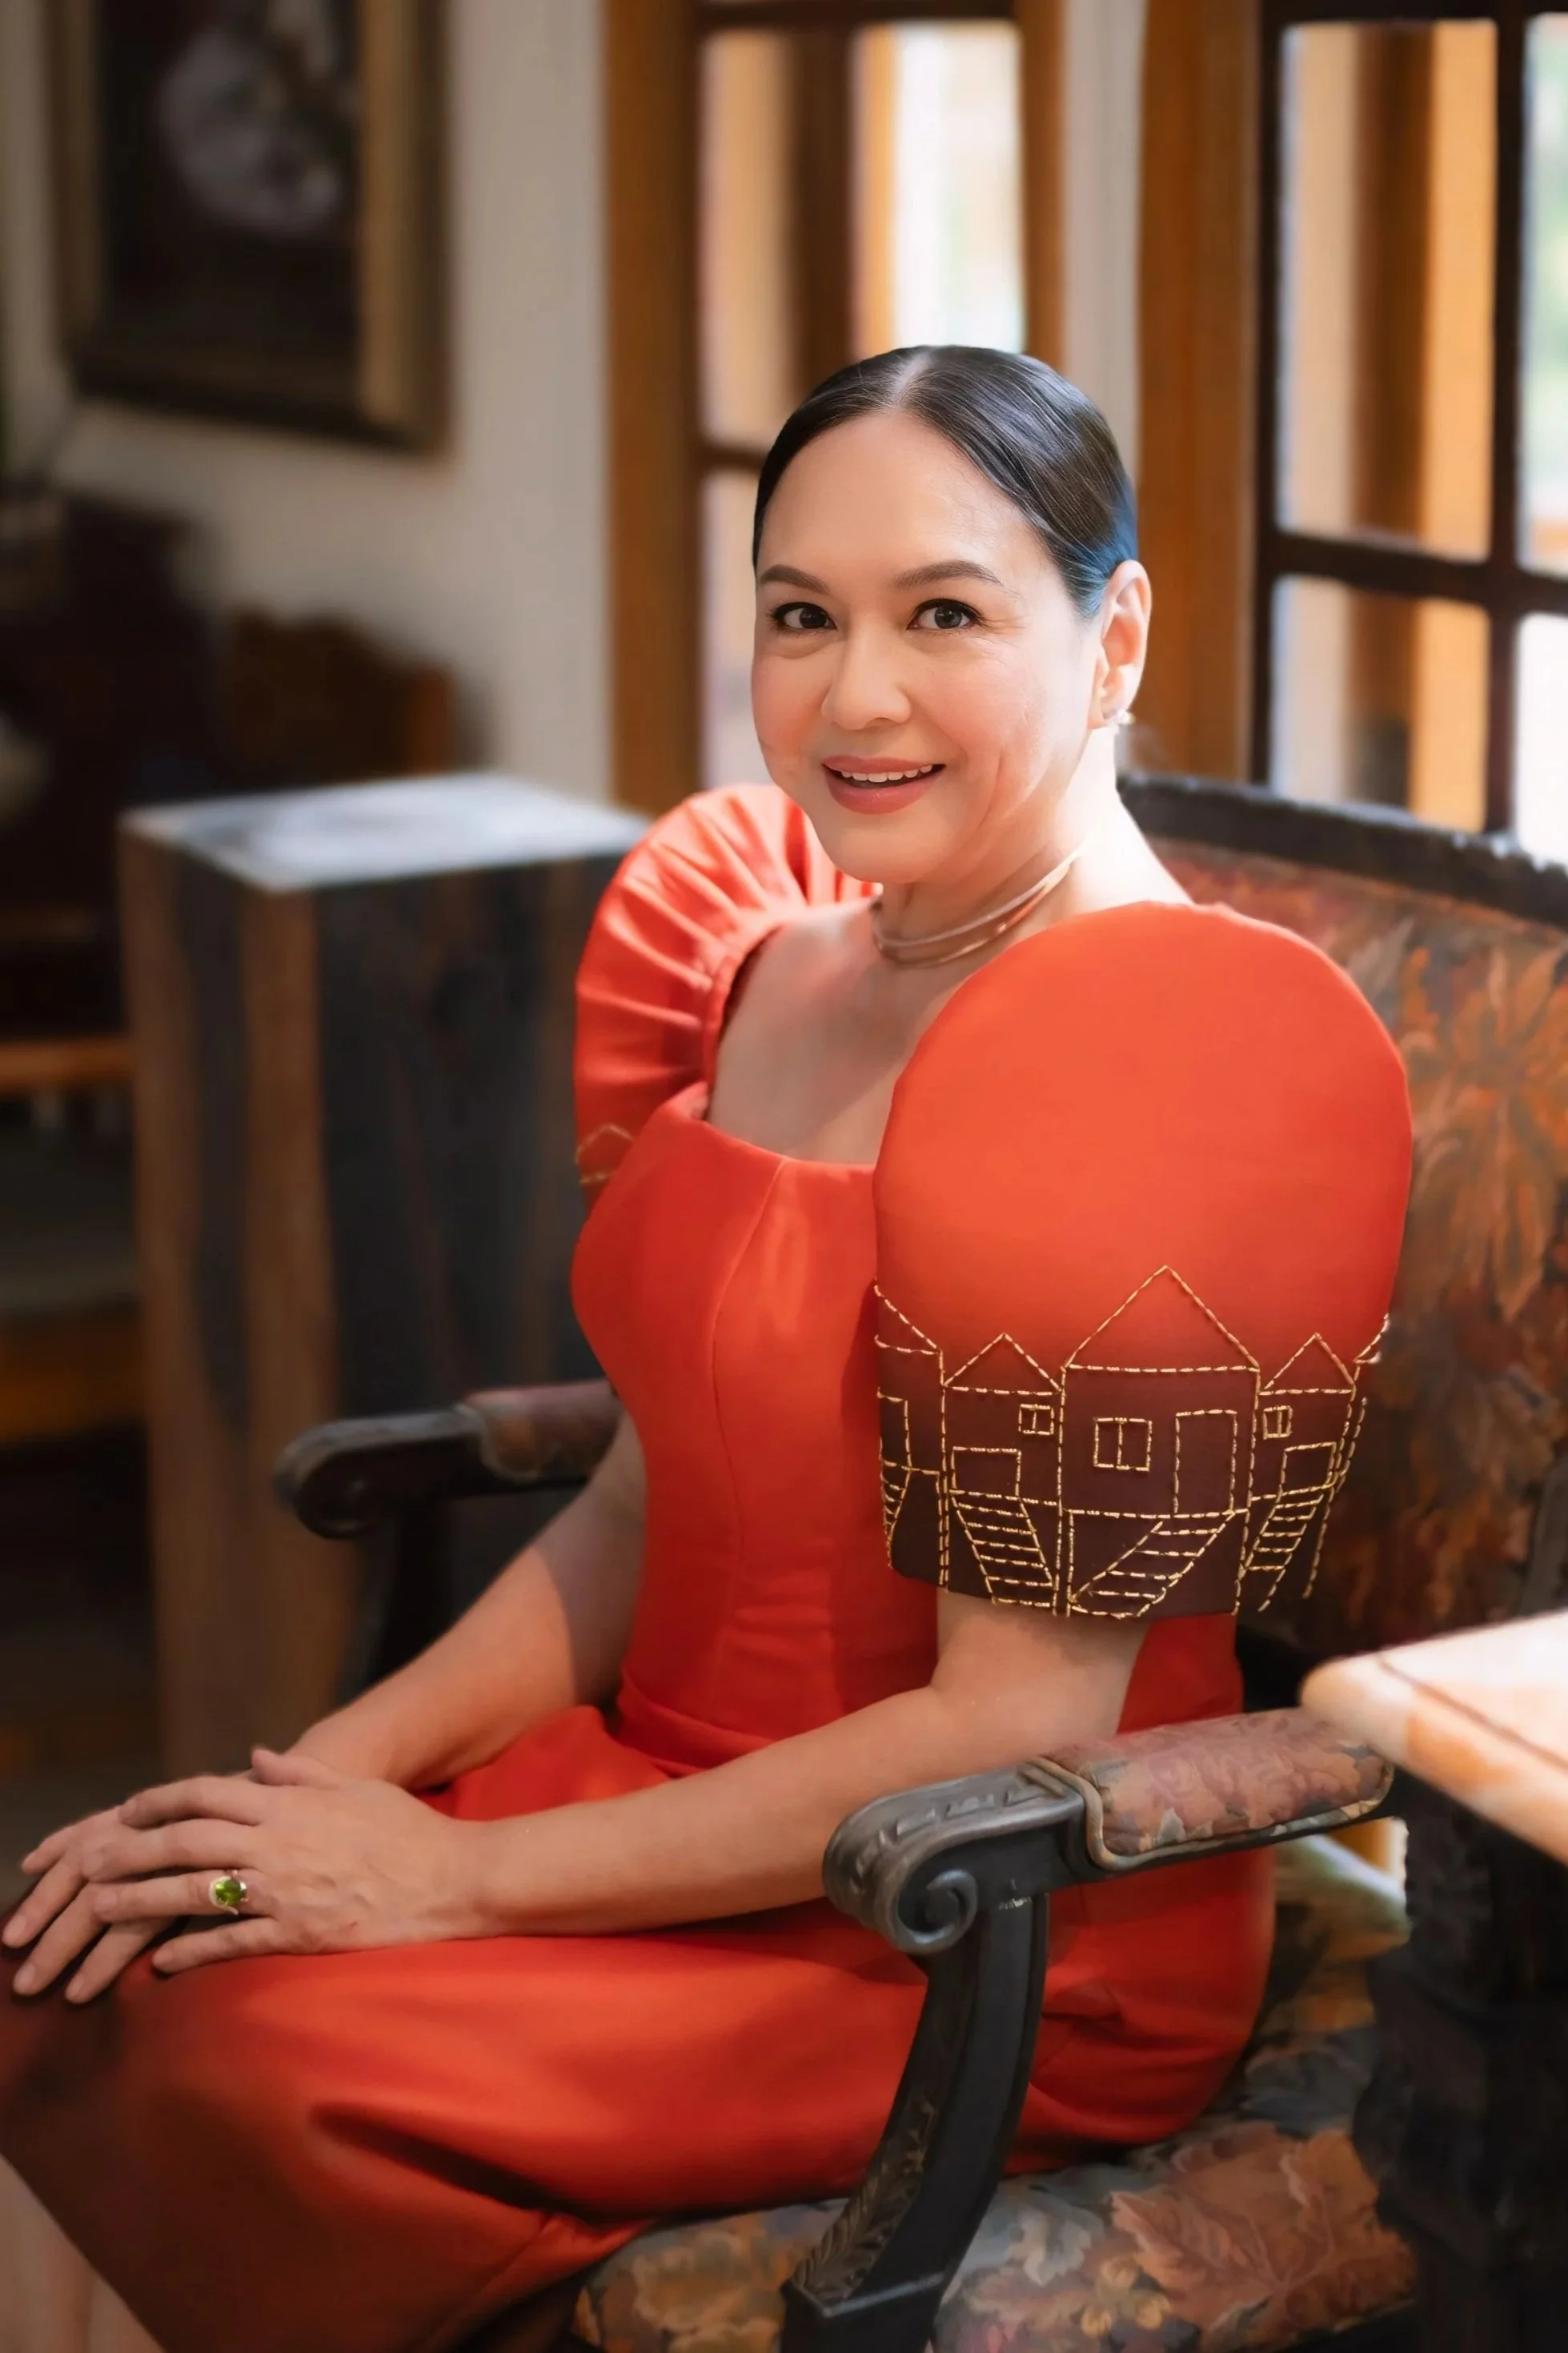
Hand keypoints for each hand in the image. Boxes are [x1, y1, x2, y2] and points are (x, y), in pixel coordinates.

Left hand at [8, 1751, 489, 2003]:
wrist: (453, 1880)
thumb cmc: (408, 1831)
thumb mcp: (356, 1788)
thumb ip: (299, 1773)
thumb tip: (254, 1758)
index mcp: (289, 1803)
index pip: (206, 1793)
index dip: (159, 1800)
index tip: (129, 1809)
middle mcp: (279, 1842)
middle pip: (185, 1841)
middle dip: (130, 1850)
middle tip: (92, 1862)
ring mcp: (285, 1890)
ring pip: (195, 1893)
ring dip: (141, 1901)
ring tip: (102, 1910)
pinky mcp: (298, 1933)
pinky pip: (231, 1944)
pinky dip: (191, 1952)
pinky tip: (161, 1963)